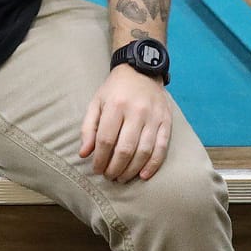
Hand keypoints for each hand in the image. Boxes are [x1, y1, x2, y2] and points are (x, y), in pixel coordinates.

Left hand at [79, 64, 173, 181]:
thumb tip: (84, 154)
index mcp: (116, 105)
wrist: (142, 72)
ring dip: (132, 170)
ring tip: (122, 178)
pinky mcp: (167, 122)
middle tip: (109, 177)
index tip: (96, 169)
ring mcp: (154, 117)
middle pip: (125, 148)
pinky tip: (143, 175)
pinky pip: (162, 148)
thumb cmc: (114, 90)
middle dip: (115, 167)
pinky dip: (153, 165)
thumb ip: (88, 128)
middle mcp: (137, 112)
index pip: (106, 139)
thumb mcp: (96, 103)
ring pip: (144, 151)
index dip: (100, 158)